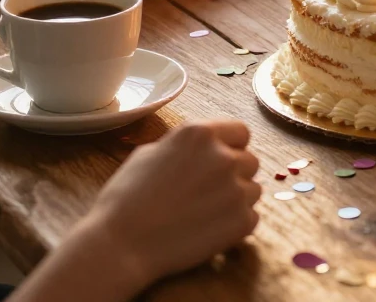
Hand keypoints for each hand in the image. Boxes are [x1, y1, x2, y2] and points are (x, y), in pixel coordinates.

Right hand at [83, 120, 259, 288]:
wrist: (121, 243)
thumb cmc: (126, 198)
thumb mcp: (149, 154)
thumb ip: (184, 147)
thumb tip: (200, 151)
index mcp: (200, 134)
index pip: (240, 132)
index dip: (232, 146)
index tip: (222, 160)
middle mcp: (224, 156)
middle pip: (249, 161)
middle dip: (234, 174)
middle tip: (208, 192)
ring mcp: (236, 189)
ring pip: (253, 189)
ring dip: (236, 199)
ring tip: (205, 213)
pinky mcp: (242, 221)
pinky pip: (251, 216)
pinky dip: (235, 224)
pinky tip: (208, 230)